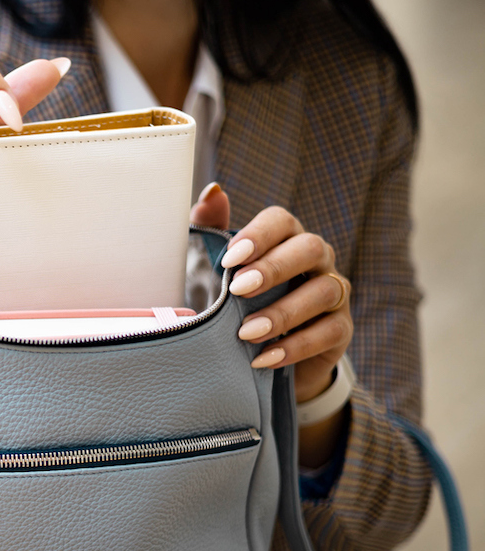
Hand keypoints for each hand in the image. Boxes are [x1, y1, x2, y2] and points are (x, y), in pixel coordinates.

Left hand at [190, 183, 352, 404]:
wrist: (261, 355)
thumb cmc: (237, 303)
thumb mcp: (216, 272)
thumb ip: (211, 231)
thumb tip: (213, 192)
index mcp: (285, 239)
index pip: (281, 221)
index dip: (258, 235)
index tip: (229, 258)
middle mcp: (316, 259)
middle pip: (310, 248)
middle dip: (273, 268)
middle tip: (238, 290)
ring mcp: (333, 293)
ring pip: (324, 291)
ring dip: (283, 312)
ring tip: (246, 333)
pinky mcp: (340, 330)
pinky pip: (328, 332)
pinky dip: (294, 346)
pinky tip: (263, 358)